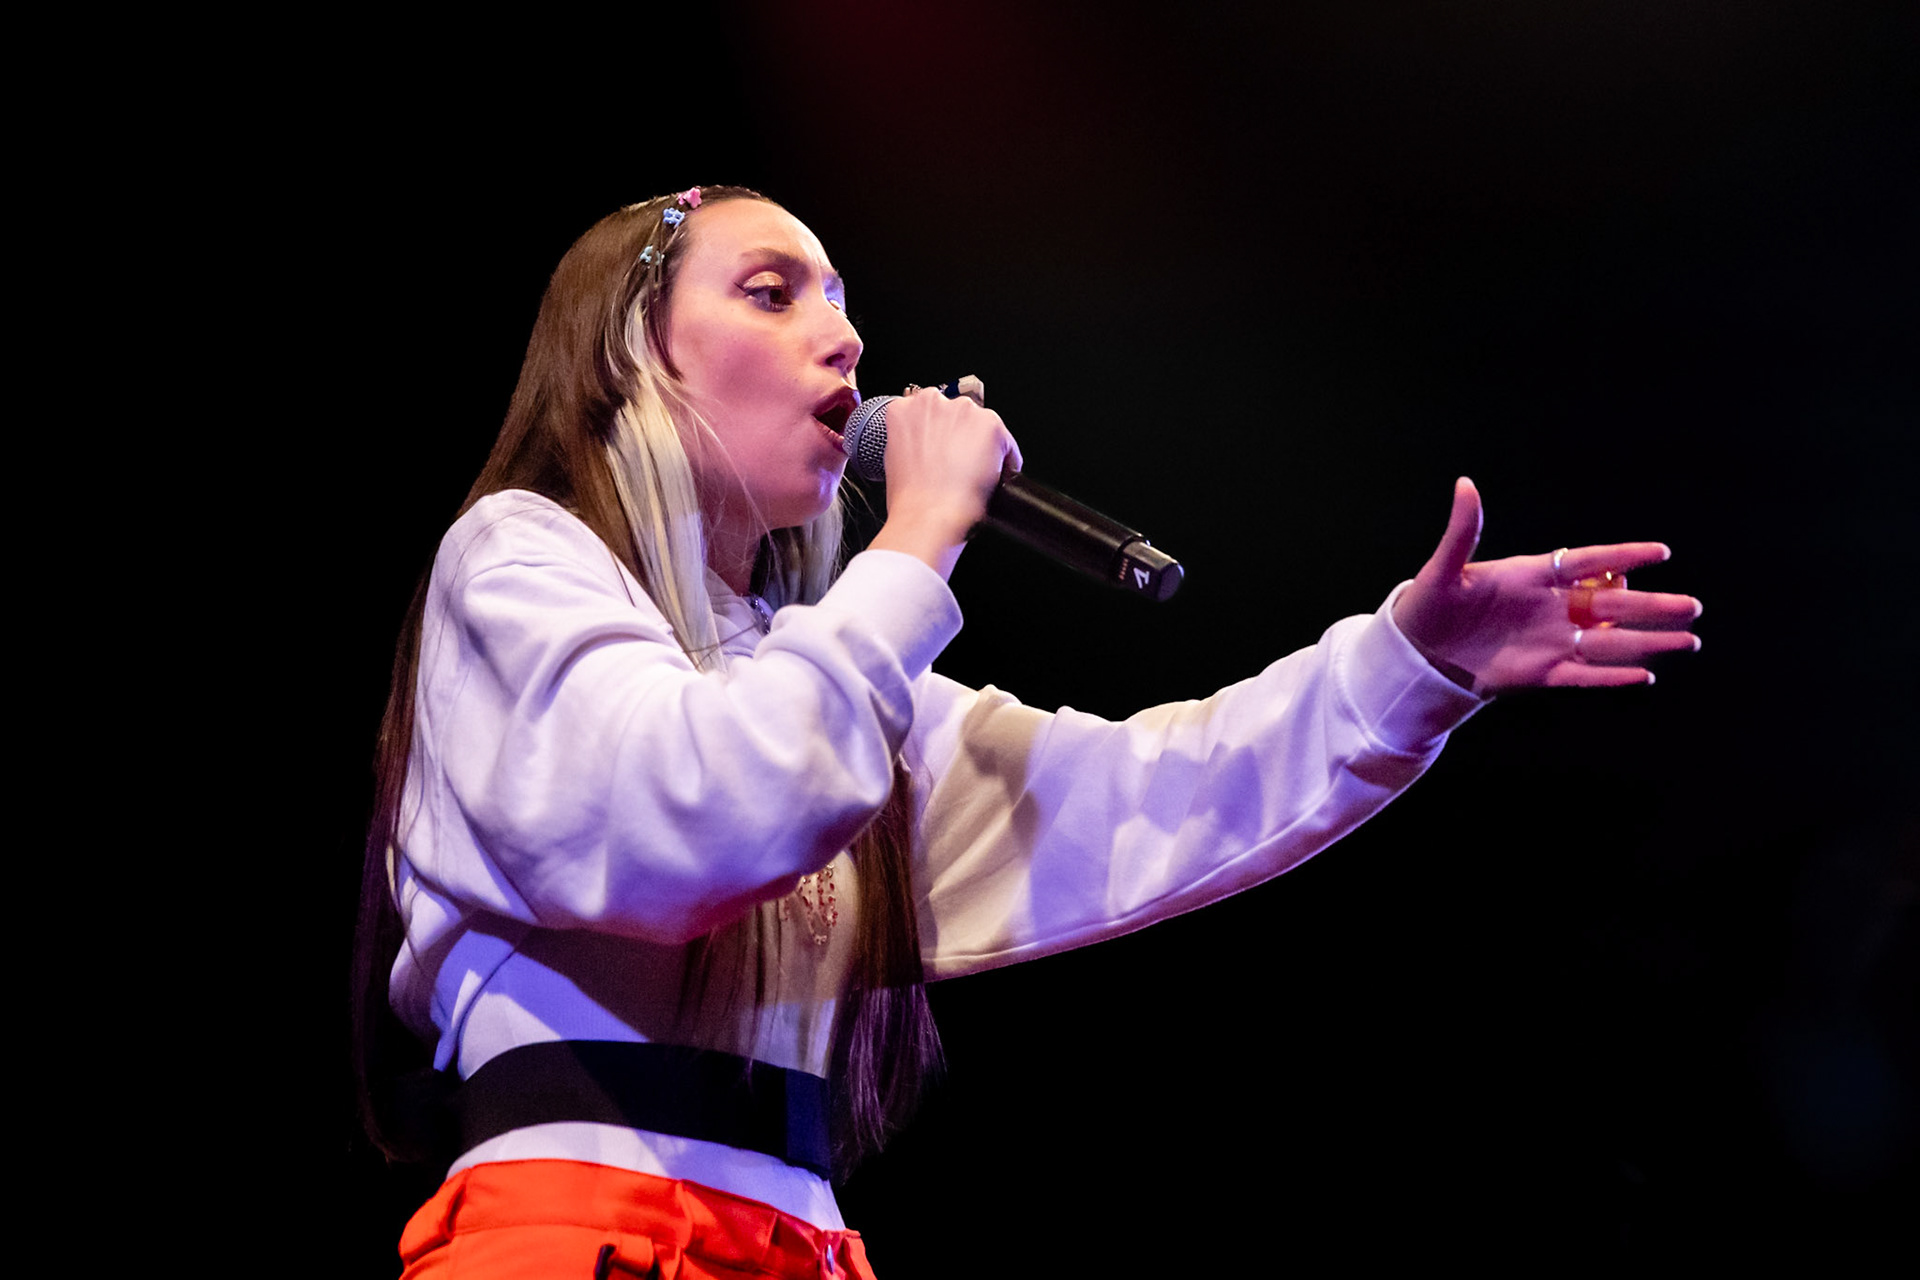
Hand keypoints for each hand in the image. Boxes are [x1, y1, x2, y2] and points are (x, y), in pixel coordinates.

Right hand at [867, 388, 1022, 579]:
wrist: (928, 515)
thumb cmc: (910, 499)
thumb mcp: (896, 460)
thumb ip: (912, 442)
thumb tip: (928, 447)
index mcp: (904, 409)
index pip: (929, 412)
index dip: (939, 435)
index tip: (943, 450)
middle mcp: (933, 402)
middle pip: (957, 416)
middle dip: (961, 438)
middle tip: (959, 466)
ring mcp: (963, 411)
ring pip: (983, 427)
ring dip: (983, 447)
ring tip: (975, 476)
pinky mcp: (991, 424)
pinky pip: (1007, 444)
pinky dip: (1006, 462)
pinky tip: (992, 480)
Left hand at [1392, 478, 1701, 694]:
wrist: (1417, 651)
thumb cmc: (1429, 603)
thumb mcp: (1442, 569)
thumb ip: (1462, 532)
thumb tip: (1465, 484)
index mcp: (1533, 574)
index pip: (1587, 561)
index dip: (1624, 555)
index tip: (1662, 552)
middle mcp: (1551, 607)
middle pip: (1611, 604)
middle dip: (1651, 605)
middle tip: (1693, 607)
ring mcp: (1549, 640)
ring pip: (1608, 640)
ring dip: (1646, 641)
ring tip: (1688, 640)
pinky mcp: (1540, 673)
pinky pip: (1583, 674)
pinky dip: (1610, 677)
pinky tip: (1644, 676)